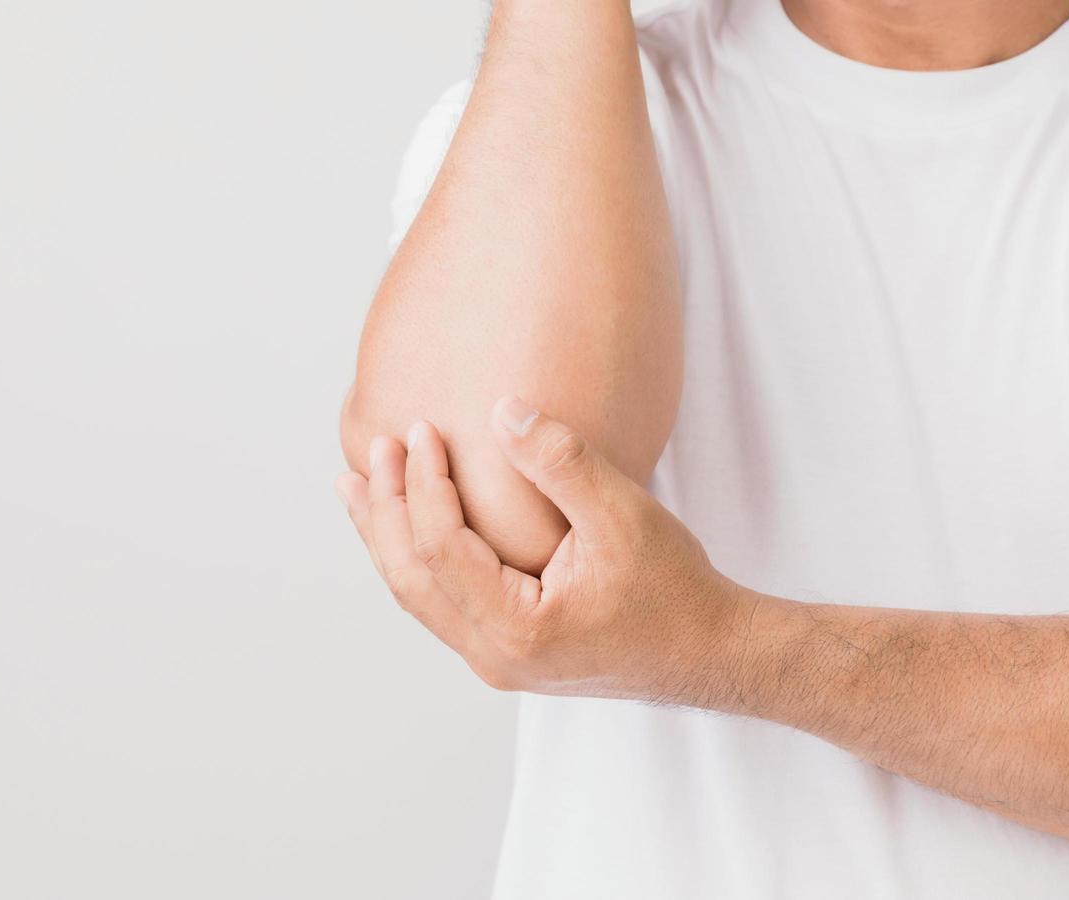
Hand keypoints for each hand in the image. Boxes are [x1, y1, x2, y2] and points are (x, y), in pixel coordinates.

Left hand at [335, 397, 760, 707]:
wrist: (710, 653)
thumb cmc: (674, 589)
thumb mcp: (623, 515)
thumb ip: (560, 462)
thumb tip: (501, 410)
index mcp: (516, 629)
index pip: (440, 549)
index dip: (422, 485)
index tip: (419, 431)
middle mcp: (493, 655)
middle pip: (409, 577)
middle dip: (383, 509)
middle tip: (373, 449)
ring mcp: (494, 659)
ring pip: (417, 595)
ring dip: (385, 536)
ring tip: (358, 485)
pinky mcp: (504, 650)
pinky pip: (439, 601)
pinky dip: (413, 557)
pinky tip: (406, 525)